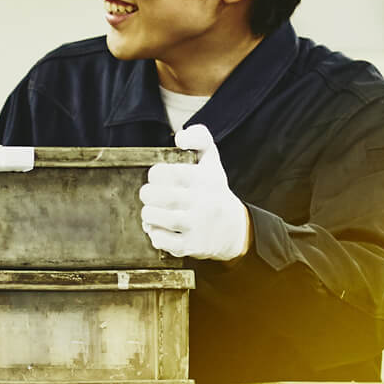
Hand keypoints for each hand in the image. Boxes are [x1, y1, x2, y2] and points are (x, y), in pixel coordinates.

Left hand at [143, 124, 250, 260]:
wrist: (235, 229)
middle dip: (147, 194)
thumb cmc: (214, 191)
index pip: (166, 172)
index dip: (156, 173)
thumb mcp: (212, 161)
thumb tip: (181, 137)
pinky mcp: (191, 246)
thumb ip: (200, 138)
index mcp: (205, 180)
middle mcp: (202, 202)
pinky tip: (160, 229)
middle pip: (155, 195)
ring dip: (148, 214)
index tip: (160, 177)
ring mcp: (196, 226)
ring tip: (154, 211)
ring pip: (154, 216)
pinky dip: (154, 234)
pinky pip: (160, 240)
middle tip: (152, 195)